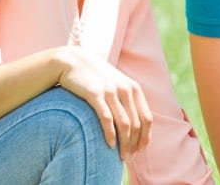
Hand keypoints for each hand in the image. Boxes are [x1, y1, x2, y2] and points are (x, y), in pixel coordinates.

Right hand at [55, 46, 152, 160]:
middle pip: (137, 124)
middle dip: (135, 144)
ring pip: (124, 124)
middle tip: (129, 157)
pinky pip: (106, 119)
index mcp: (134, 88)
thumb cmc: (95, 77)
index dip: (145, 137)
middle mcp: (126, 89)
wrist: (72, 62)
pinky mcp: (95, 94)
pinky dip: (110, 134)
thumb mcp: (116, 84)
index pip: (147, 118)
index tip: (140, 150)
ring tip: (121, 157)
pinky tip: (109, 145)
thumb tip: (134, 124)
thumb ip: (127, 99)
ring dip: (124, 144)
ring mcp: (111, 91)